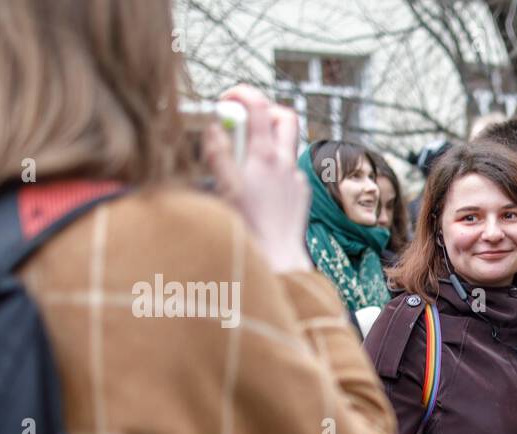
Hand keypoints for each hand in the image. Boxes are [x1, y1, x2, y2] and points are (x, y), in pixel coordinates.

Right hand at [206, 84, 312, 274]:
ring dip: (265, 142)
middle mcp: (286, 162)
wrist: (279, 257)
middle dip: (263, 111)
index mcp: (266, 156)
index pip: (259, 106)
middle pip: (285, 116)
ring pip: (285, 144)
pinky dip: (271, 168)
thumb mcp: (225, 187)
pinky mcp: (301, 192)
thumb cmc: (250, 226)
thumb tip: (215, 129)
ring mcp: (296, 177)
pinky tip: (258, 189)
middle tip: (242, 124)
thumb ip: (218, 153)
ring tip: (243, 164)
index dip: (242, 94)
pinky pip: (287, 169)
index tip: (227, 99)